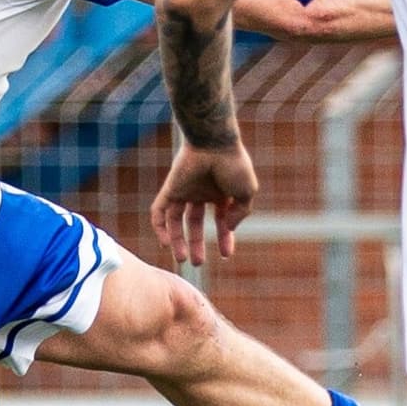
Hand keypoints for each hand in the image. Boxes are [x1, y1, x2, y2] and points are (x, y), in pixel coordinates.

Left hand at [151, 142, 257, 265]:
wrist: (214, 142)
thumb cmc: (233, 164)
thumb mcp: (246, 191)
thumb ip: (240, 212)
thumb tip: (229, 228)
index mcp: (221, 192)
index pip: (220, 220)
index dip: (224, 238)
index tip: (225, 255)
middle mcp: (201, 192)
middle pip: (194, 223)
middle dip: (196, 244)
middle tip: (197, 263)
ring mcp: (184, 190)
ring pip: (176, 221)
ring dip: (177, 241)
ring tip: (182, 260)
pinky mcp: (170, 187)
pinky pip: (160, 211)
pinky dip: (160, 227)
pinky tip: (165, 243)